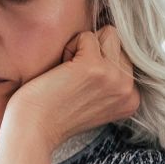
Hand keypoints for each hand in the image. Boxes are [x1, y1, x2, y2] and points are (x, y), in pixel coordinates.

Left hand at [9, 25, 139, 148]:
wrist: (33, 129)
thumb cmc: (53, 113)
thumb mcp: (95, 99)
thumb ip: (110, 79)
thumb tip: (110, 40)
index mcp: (131, 98)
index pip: (124, 57)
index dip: (98, 63)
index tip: (80, 89)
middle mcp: (128, 89)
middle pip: (117, 43)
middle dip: (92, 52)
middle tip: (72, 80)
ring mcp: (114, 77)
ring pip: (107, 34)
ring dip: (82, 47)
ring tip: (68, 73)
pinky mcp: (94, 66)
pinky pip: (86, 36)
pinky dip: (68, 48)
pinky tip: (59, 72)